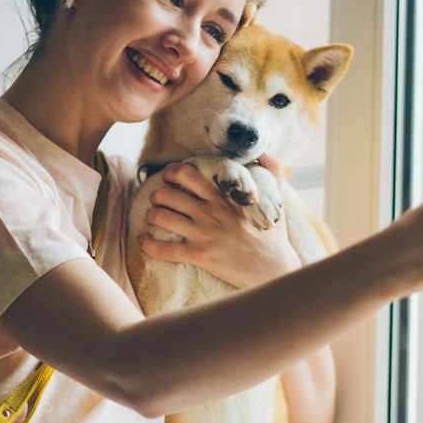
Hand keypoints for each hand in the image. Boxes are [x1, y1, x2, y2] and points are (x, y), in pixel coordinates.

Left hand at [139, 157, 299, 289]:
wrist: (274, 271)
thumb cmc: (273, 237)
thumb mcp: (276, 199)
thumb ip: (273, 171)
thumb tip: (268, 151)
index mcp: (223, 197)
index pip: (187, 174)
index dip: (170, 172)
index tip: (168, 178)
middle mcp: (210, 212)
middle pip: (166, 194)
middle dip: (156, 195)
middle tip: (159, 201)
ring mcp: (203, 235)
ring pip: (160, 217)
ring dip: (151, 216)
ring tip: (155, 218)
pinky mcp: (199, 256)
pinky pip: (163, 249)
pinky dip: (148, 244)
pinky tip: (145, 242)